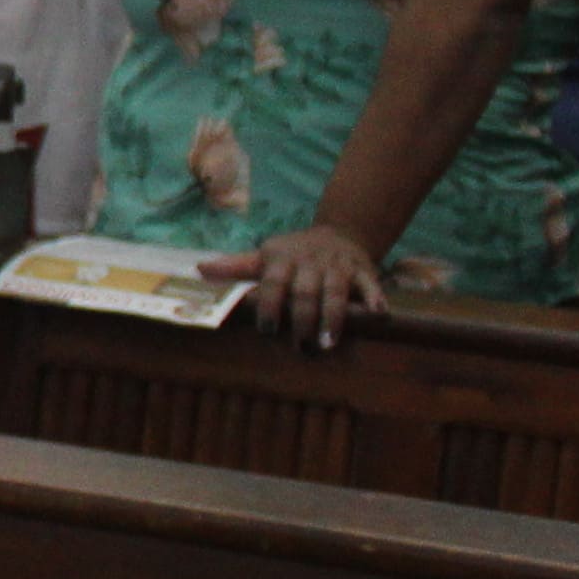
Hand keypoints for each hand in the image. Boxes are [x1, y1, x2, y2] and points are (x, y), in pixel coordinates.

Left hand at [204, 223, 383, 349]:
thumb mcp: (265, 255)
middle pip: (305, 292)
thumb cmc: (295, 252)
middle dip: (302, 319)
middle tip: (300, 346)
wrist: (340, 231)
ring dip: (334, 317)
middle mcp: (311, 263)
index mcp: (282, 260)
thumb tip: (200, 270)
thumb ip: (237, 267)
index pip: (273, 283)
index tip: (266, 329)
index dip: (269, 305)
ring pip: (335, 292)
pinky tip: (378, 313)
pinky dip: (375, 297)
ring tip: (328, 343)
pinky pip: (370, 284)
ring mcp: (338, 267)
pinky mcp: (364, 270)